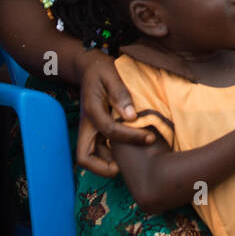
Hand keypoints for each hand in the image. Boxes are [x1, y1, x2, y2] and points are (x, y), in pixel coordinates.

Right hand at [74, 51, 154, 175]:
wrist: (89, 68)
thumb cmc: (102, 70)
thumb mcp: (111, 74)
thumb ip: (120, 93)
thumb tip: (131, 116)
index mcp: (92, 110)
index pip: (108, 130)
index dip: (130, 137)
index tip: (150, 137)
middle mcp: (87, 125)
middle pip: (84, 157)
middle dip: (104, 168)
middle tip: (128, 166)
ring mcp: (90, 131)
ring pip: (91, 158)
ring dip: (109, 164)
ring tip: (133, 161)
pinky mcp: (96, 132)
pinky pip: (100, 151)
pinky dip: (112, 157)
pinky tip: (131, 150)